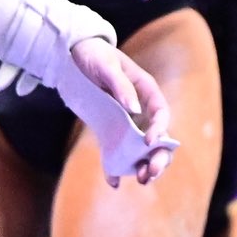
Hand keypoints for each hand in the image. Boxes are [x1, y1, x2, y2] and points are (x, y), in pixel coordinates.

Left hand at [67, 35, 174, 184]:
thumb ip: (120, 86)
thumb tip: (134, 110)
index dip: (160, 129)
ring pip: (142, 149)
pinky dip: (116, 168)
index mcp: (146, 91)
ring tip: (140, 179)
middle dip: (157, 157)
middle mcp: (141, 110)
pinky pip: (117, 152)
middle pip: (158, 138)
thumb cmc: (94, 55)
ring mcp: (127, 123)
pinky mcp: (112, 131)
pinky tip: (113, 181)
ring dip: (143, 165)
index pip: (160, 113)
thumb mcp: (106, 66)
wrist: (75, 55)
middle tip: (149, 173)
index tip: (149, 142)